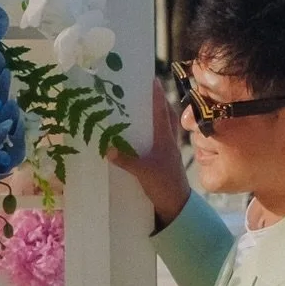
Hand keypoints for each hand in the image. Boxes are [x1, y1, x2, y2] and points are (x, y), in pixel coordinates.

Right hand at [109, 78, 189, 226]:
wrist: (177, 208)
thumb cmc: (165, 186)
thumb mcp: (145, 173)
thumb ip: (127, 160)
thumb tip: (107, 147)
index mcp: (165, 139)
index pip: (161, 111)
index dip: (156, 94)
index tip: (149, 77)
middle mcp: (165, 141)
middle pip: (160, 115)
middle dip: (149, 101)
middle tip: (134, 89)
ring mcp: (163, 151)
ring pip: (155, 128)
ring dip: (146, 117)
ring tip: (130, 107)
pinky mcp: (157, 161)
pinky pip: (149, 141)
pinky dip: (142, 134)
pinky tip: (129, 135)